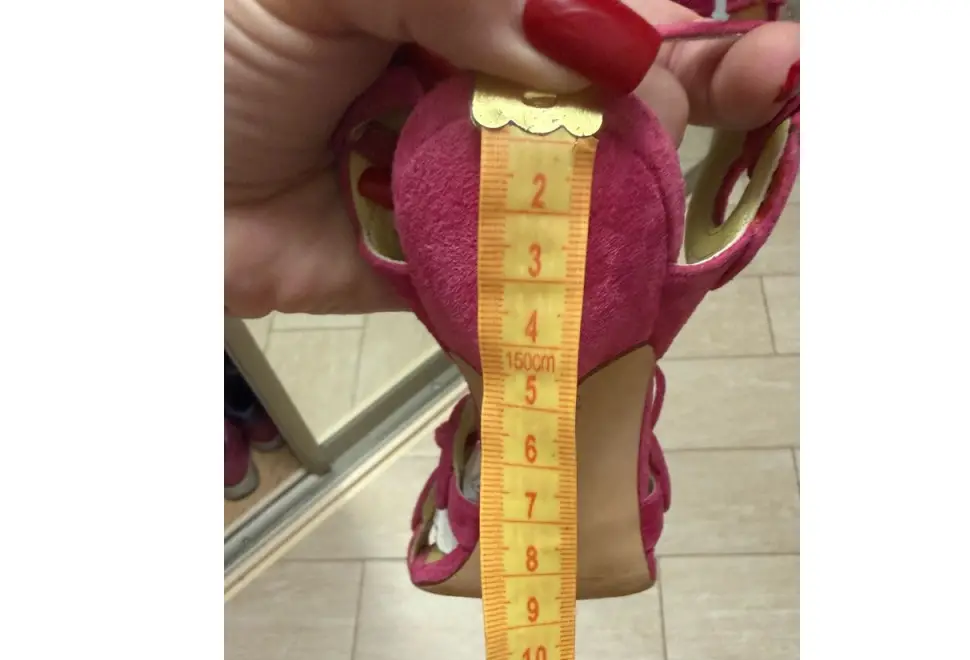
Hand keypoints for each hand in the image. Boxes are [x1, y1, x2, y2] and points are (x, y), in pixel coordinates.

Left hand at [225, 0, 797, 316]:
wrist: (146, 203)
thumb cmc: (207, 59)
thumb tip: (600, 36)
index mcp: (468, 1)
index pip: (596, 3)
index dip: (670, 14)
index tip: (733, 30)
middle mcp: (483, 72)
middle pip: (614, 81)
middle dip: (692, 83)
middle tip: (767, 85)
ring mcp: (478, 172)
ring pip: (592, 175)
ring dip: (657, 182)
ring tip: (718, 168)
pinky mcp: (462, 262)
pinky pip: (538, 266)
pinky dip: (591, 267)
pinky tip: (645, 257)